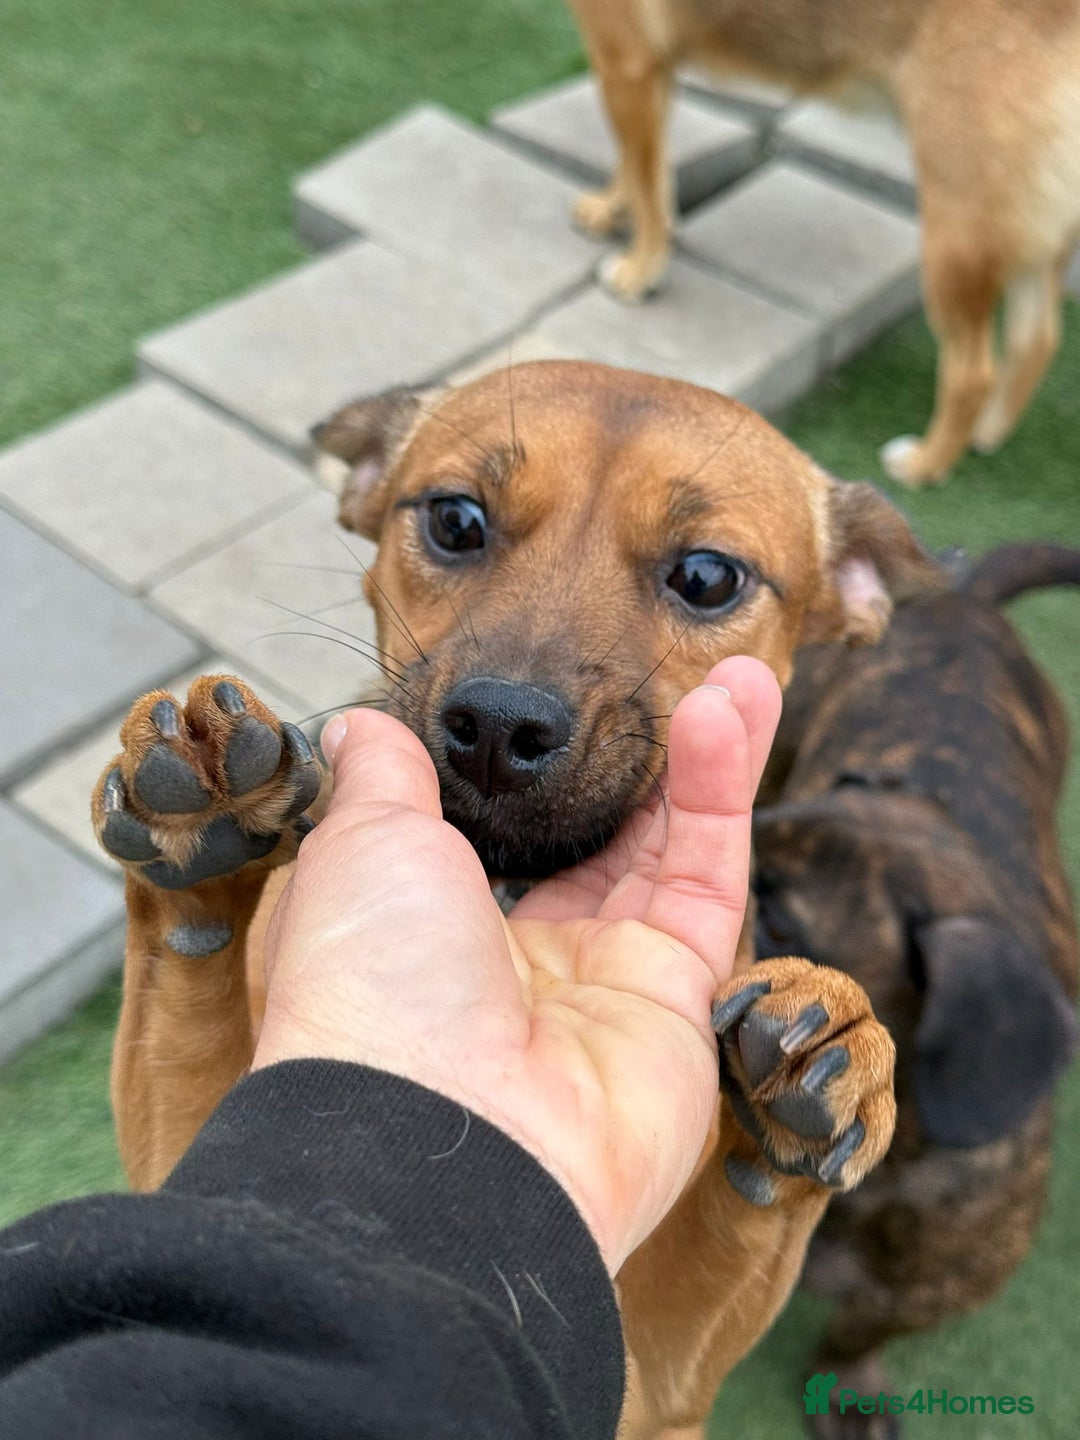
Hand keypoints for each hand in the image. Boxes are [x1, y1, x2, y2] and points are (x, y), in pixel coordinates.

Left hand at [253, 657, 781, 1272]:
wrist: (436, 1137)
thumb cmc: (370, 991)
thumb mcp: (360, 846)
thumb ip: (382, 778)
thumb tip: (360, 726)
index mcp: (436, 931)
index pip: (505, 839)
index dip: (542, 775)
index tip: (566, 711)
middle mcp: (524, 966)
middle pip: (601, 841)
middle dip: (639, 759)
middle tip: (673, 677)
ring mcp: (606, 987)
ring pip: (668, 851)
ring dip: (702, 759)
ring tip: (735, 672)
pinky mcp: (676, 1003)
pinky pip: (707, 882)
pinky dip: (721, 797)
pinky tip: (728, 715)